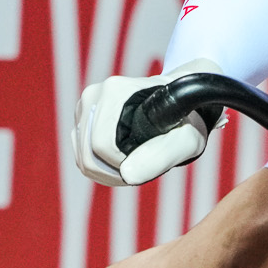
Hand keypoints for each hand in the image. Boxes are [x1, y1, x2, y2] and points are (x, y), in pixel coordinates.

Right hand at [73, 57, 225, 186]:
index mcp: (115, 92)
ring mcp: (86, 105)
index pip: (101, 146)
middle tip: (143, 170)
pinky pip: (81, 152)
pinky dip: (100, 166)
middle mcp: (95, 95)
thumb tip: (127, 175)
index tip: (147, 163)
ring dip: (107, 172)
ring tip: (137, 165)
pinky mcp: (83, 116)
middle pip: (87, 153)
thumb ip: (160, 156)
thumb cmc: (187, 121)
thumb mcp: (185, 140)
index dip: (120, 166)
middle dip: (113, 172)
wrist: (181, 104)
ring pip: (81, 156)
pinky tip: (125, 162)